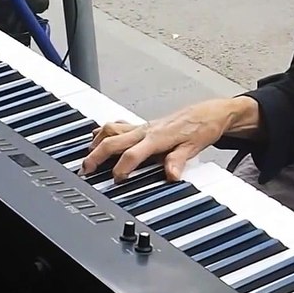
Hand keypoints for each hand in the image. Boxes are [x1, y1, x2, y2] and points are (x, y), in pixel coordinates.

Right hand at [80, 97, 257, 181]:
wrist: (208, 113)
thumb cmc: (201, 128)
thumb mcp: (194, 147)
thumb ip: (178, 160)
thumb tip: (171, 175)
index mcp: (157, 138)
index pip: (133, 154)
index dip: (122, 168)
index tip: (116, 179)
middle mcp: (145, 130)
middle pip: (113, 140)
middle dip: (96, 154)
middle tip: (85, 169)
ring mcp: (142, 126)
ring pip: (111, 129)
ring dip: (96, 141)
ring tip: (87, 155)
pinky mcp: (142, 125)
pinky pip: (117, 125)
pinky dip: (103, 131)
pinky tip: (97, 137)